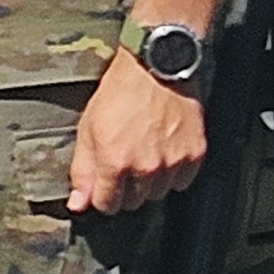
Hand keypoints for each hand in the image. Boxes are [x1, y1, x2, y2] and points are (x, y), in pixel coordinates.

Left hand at [69, 53, 207, 214]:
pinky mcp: (195, 154)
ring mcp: (173, 162)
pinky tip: (163, 153)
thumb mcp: (87, 129)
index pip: (107, 205)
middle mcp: (146, 168)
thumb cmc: (119, 94)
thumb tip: (78, 204)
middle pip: (133, 203)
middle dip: (124, 190)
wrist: (156, 68)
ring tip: (143, 155)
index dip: (102, 197)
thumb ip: (82, 171)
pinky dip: (172, 173)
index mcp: (116, 162)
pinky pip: (182, 182)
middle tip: (123, 164)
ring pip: (158, 194)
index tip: (103, 187)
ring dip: (149, 183)